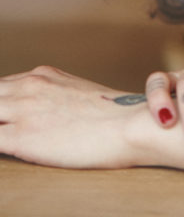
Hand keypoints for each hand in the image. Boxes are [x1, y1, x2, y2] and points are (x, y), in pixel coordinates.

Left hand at [0, 65, 140, 168]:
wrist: (128, 124)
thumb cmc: (112, 116)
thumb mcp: (79, 94)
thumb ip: (54, 97)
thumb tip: (45, 115)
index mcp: (43, 74)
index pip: (2, 87)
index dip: (2, 105)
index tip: (7, 117)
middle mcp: (30, 85)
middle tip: (8, 128)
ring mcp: (23, 110)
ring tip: (8, 138)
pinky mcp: (20, 137)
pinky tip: (5, 150)